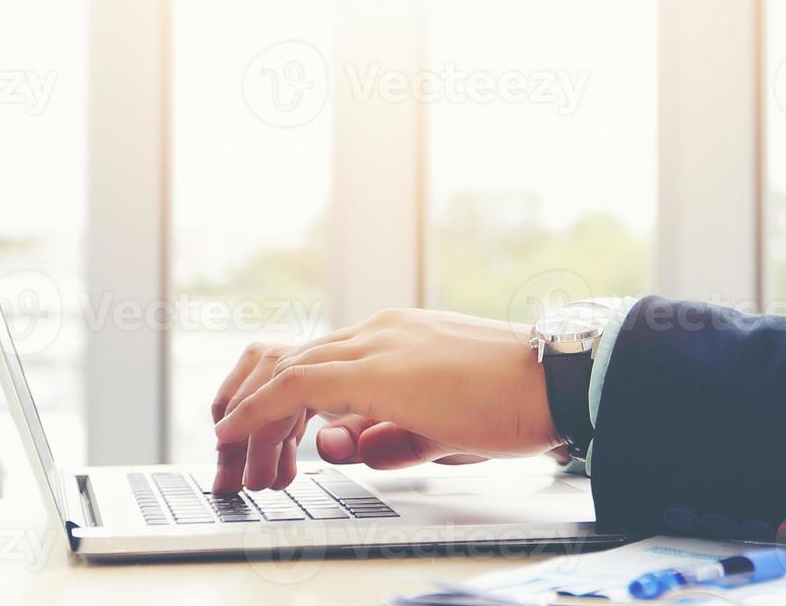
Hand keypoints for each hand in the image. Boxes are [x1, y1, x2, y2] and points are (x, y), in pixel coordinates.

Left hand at [210, 308, 561, 491]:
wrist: (557, 381)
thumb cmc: (515, 404)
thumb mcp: (439, 428)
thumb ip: (388, 436)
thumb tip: (347, 448)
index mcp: (398, 339)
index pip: (318, 362)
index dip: (279, 401)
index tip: (262, 439)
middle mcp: (381, 331)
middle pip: (290, 360)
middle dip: (250, 408)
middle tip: (231, 453)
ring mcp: (379, 342)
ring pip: (284, 368)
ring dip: (247, 413)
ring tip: (227, 454)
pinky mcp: (377, 367)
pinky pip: (294, 383)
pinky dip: (255, 409)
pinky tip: (234, 433)